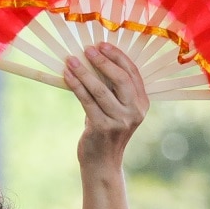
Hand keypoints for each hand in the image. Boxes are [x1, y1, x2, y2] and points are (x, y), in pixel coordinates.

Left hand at [65, 43, 148, 169]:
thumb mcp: (116, 110)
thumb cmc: (107, 131)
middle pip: (120, 79)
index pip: (132, 73)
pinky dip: (76, 85)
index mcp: (142, 104)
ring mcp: (119, 120)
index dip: (117, 56)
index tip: (102, 45)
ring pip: (100, 89)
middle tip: (87, 49)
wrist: (102, 163)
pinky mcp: (102, 127)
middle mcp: (134, 112)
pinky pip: (86, 101)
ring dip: (83, 72)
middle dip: (102, 61)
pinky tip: (67, 75)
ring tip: (71, 60)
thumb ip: (112, 90)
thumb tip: (93, 60)